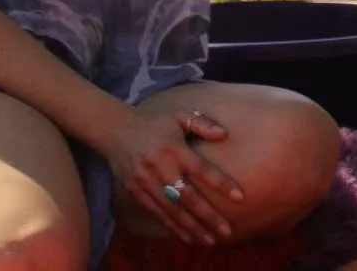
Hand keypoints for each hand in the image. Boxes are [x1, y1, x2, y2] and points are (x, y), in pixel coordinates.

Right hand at [104, 104, 243, 244]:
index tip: (240, 197)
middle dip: (208, 216)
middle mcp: (160, 169)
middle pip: (187, 197)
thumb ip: (202, 123)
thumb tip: (224, 134)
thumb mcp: (179, 115)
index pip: (201, 169)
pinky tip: (187, 237)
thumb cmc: (156, 123)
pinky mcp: (136, 193)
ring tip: (211, 240)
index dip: (221, 184)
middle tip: (227, 231)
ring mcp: (146, 183)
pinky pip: (157, 213)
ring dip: (192, 227)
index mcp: (174, 149)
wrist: (116, 132)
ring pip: (172, 210)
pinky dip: (173, 227)